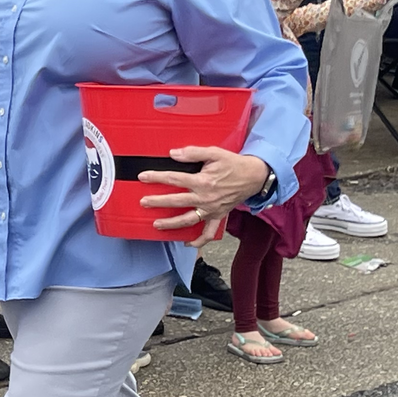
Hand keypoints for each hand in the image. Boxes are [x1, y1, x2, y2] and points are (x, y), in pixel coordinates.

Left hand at [138, 147, 269, 230]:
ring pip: (188, 220)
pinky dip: (199, 241)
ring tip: (156, 225)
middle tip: (144, 202)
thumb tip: (173, 153)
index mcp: (203, 181)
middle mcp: (205, 198)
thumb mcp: (214, 152)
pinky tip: (187, 244)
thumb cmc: (233, 164)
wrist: (254, 176)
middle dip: (158, 202)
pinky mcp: (218, 216)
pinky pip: (208, 233)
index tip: (143, 177)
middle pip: (177, 201)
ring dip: (171, 224)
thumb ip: (193, 152)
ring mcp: (212, 210)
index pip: (174, 179)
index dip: (157, 177)